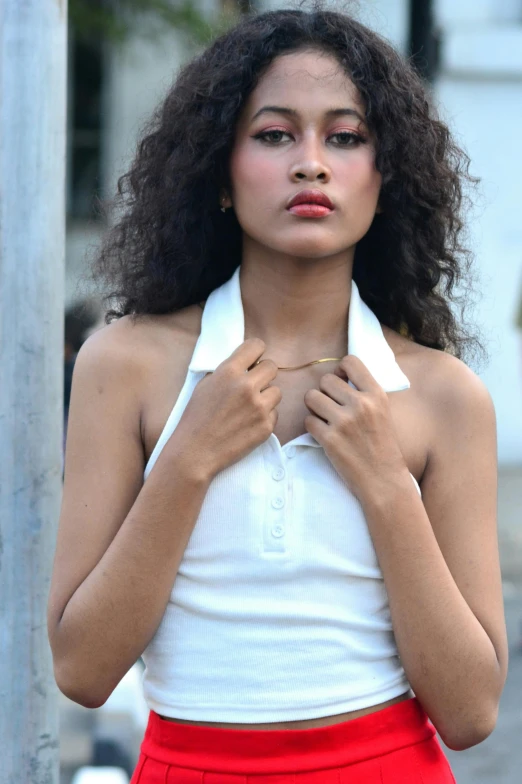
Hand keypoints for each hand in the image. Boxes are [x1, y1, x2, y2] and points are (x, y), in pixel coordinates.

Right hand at [167, 339, 281, 480]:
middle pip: (272, 367)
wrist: (195, 452)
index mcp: (228, 372)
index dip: (256, 352)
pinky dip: (265, 417)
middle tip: (253, 385)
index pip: (256, 345)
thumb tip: (247, 363)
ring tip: (248, 408)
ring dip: (266, 397)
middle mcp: (246, 386)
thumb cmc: (196, 418)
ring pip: (276, 391)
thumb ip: (227, 371)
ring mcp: (259, 407)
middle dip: (263, 374)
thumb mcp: (205, 385)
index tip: (254, 360)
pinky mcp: (266, 426)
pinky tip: (248, 423)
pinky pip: (275, 412)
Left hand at [303, 355, 407, 498]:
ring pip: (311, 397)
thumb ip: (364, 392)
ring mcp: (343, 422)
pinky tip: (325, 434)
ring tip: (326, 418)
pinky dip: (313, 427)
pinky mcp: (329, 439)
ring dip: (315, 408)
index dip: (340, 369)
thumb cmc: (383, 446)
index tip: (341, 382)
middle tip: (332, 406)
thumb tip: (339, 373)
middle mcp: (360, 404)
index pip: (350, 362)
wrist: (383, 480)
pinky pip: (307, 420)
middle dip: (324, 392)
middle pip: (325, 380)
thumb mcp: (383, 411)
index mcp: (376, 394)